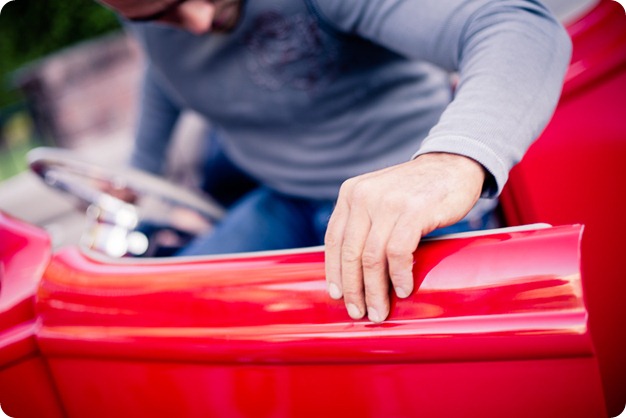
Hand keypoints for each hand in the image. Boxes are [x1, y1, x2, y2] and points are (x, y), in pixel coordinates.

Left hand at [324, 152, 485, 322]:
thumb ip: (363, 222)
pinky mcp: (413, 211)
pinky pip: (398, 253)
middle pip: (350, 253)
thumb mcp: (379, 197)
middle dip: (353, 289)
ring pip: (371, 258)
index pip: (334, 240)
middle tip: (360, 312)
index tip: (337, 295)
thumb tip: (350, 270)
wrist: (453, 165)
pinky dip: (399, 276)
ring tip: (380, 311)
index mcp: (350, 193)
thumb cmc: (416, 191)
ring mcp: (388, 202)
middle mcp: (363, 196)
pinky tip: (403, 289)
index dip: (334, 272)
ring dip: (375, 291)